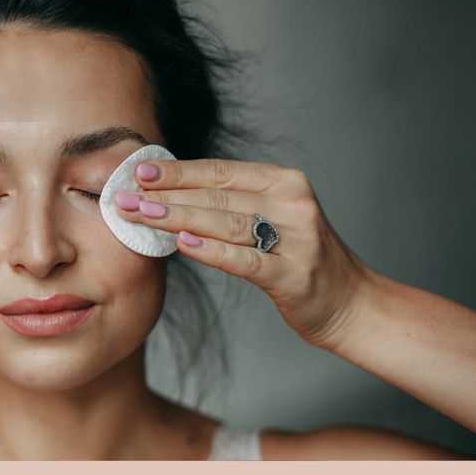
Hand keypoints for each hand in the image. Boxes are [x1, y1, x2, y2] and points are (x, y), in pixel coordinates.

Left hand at [114, 158, 376, 350]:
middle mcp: (293, 203)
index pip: (220, 171)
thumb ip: (233, 204)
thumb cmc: (301, 260)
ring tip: (141, 216)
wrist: (352, 303)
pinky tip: (183, 244)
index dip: (178, 171)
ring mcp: (297, 238)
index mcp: (284, 182)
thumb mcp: (273, 219)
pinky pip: (247, 260)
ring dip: (178, 217)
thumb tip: (168, 193)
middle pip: (218, 195)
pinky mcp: (295, 275)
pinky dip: (213, 251)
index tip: (138, 172)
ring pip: (227, 222)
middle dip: (166, 195)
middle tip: (124, 197)